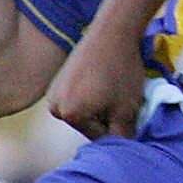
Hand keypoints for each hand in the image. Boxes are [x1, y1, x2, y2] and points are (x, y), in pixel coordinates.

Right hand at [46, 20, 147, 140]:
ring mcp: (53, 92)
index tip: (129, 114)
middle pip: (88, 124)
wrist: (112, 33)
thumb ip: (123, 134)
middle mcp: (55, 107)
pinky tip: (105, 82)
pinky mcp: (58, 80)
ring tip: (115, 90)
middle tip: (123, 100)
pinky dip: (93, 95)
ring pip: (84, 111)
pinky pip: (79, 98)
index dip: (118, 128)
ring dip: (101, 107)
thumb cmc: (120, 72)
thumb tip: (123, 149)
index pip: (98, 136)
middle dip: (107, 118)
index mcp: (69, 116)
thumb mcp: (127, 108)